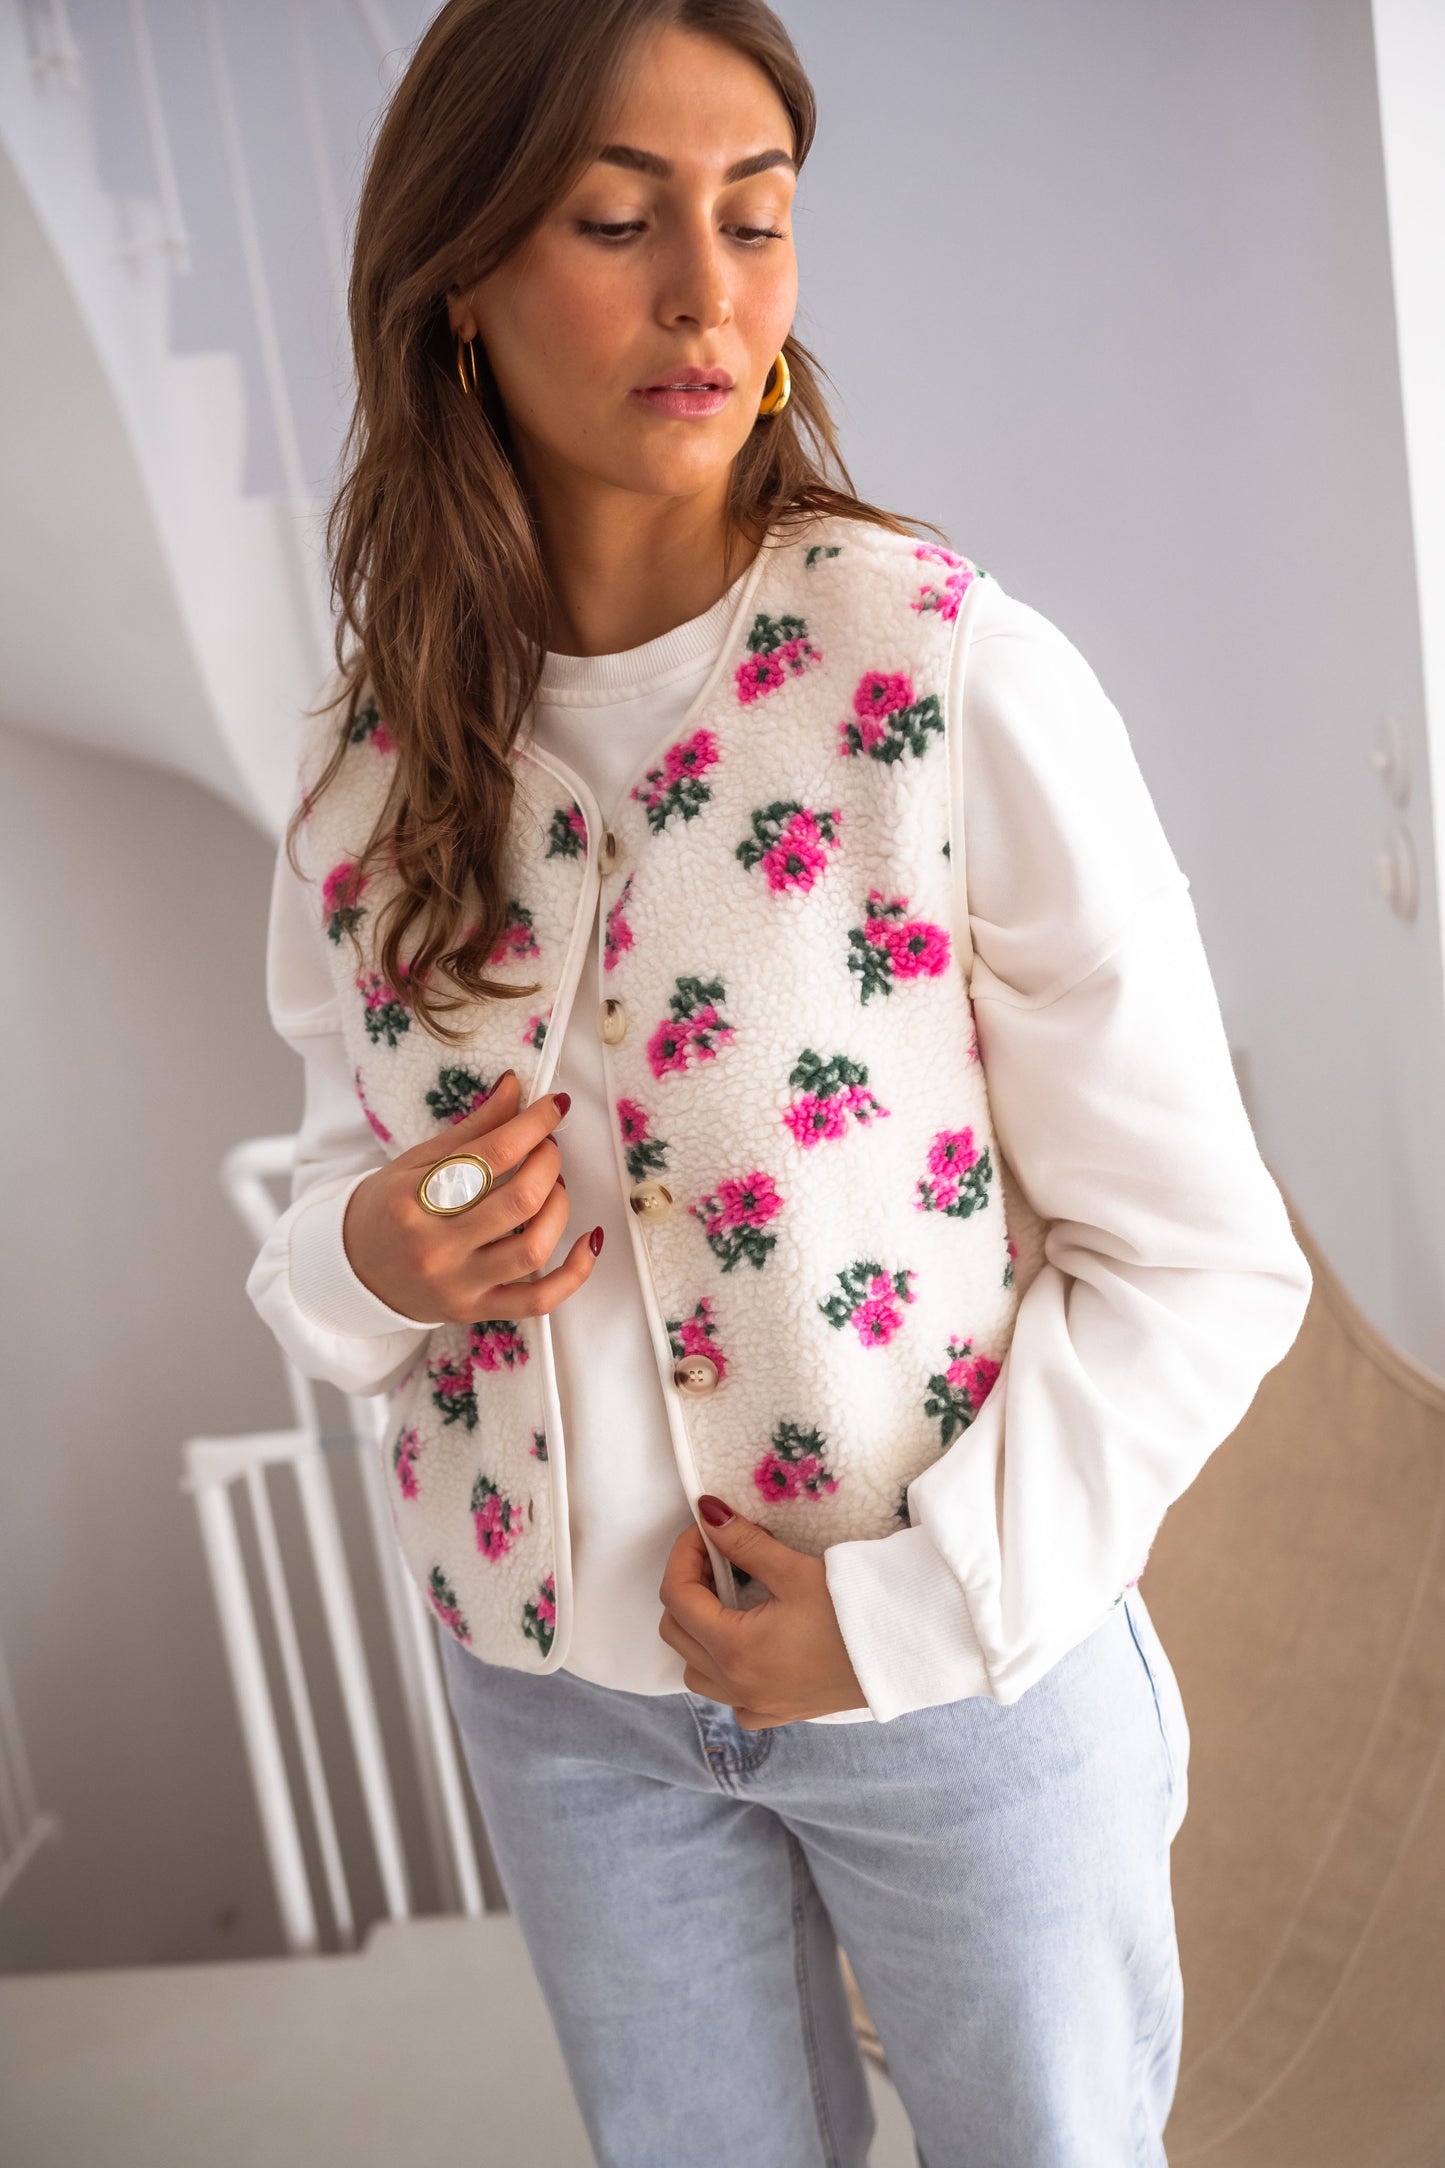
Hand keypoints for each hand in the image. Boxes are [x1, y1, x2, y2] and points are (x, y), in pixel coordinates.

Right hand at [342, 1069, 602, 1324]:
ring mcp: (457, 1284)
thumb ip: (472, 1128)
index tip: (554, 1107)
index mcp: (413, 1199)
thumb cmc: (388, 1208)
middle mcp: (435, 1246)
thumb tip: (516, 1087)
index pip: (490, 1155)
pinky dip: (575, 1272)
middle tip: (547, 1148)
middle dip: (548, 1163)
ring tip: (553, 1187)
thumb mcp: (416, 1161)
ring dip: (560, 1207)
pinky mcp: (476, 1311)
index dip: (533, 1125)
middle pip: (518, 1202)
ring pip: (533, 1249)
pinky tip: (588, 1240)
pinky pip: (539, 1300)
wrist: (353, 1271)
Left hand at [658, 1498, 866, 1728]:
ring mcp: (755, 1704)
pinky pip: (729, 1699)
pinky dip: (724, 1673)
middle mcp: (735, 1685)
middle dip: (687, 1587)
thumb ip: (743, 1542)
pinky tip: (749, 1647)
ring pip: (695, 1670)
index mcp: (733, 1648)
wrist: (902, 1652)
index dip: (683, 1554)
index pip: (675, 1596)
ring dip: (698, 1631)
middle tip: (718, 1557)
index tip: (704, 1531)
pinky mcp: (777, 1714)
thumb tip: (707, 1513)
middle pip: (676, 1632)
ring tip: (729, 1598)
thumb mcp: (793, 1570)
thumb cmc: (851, 1610)